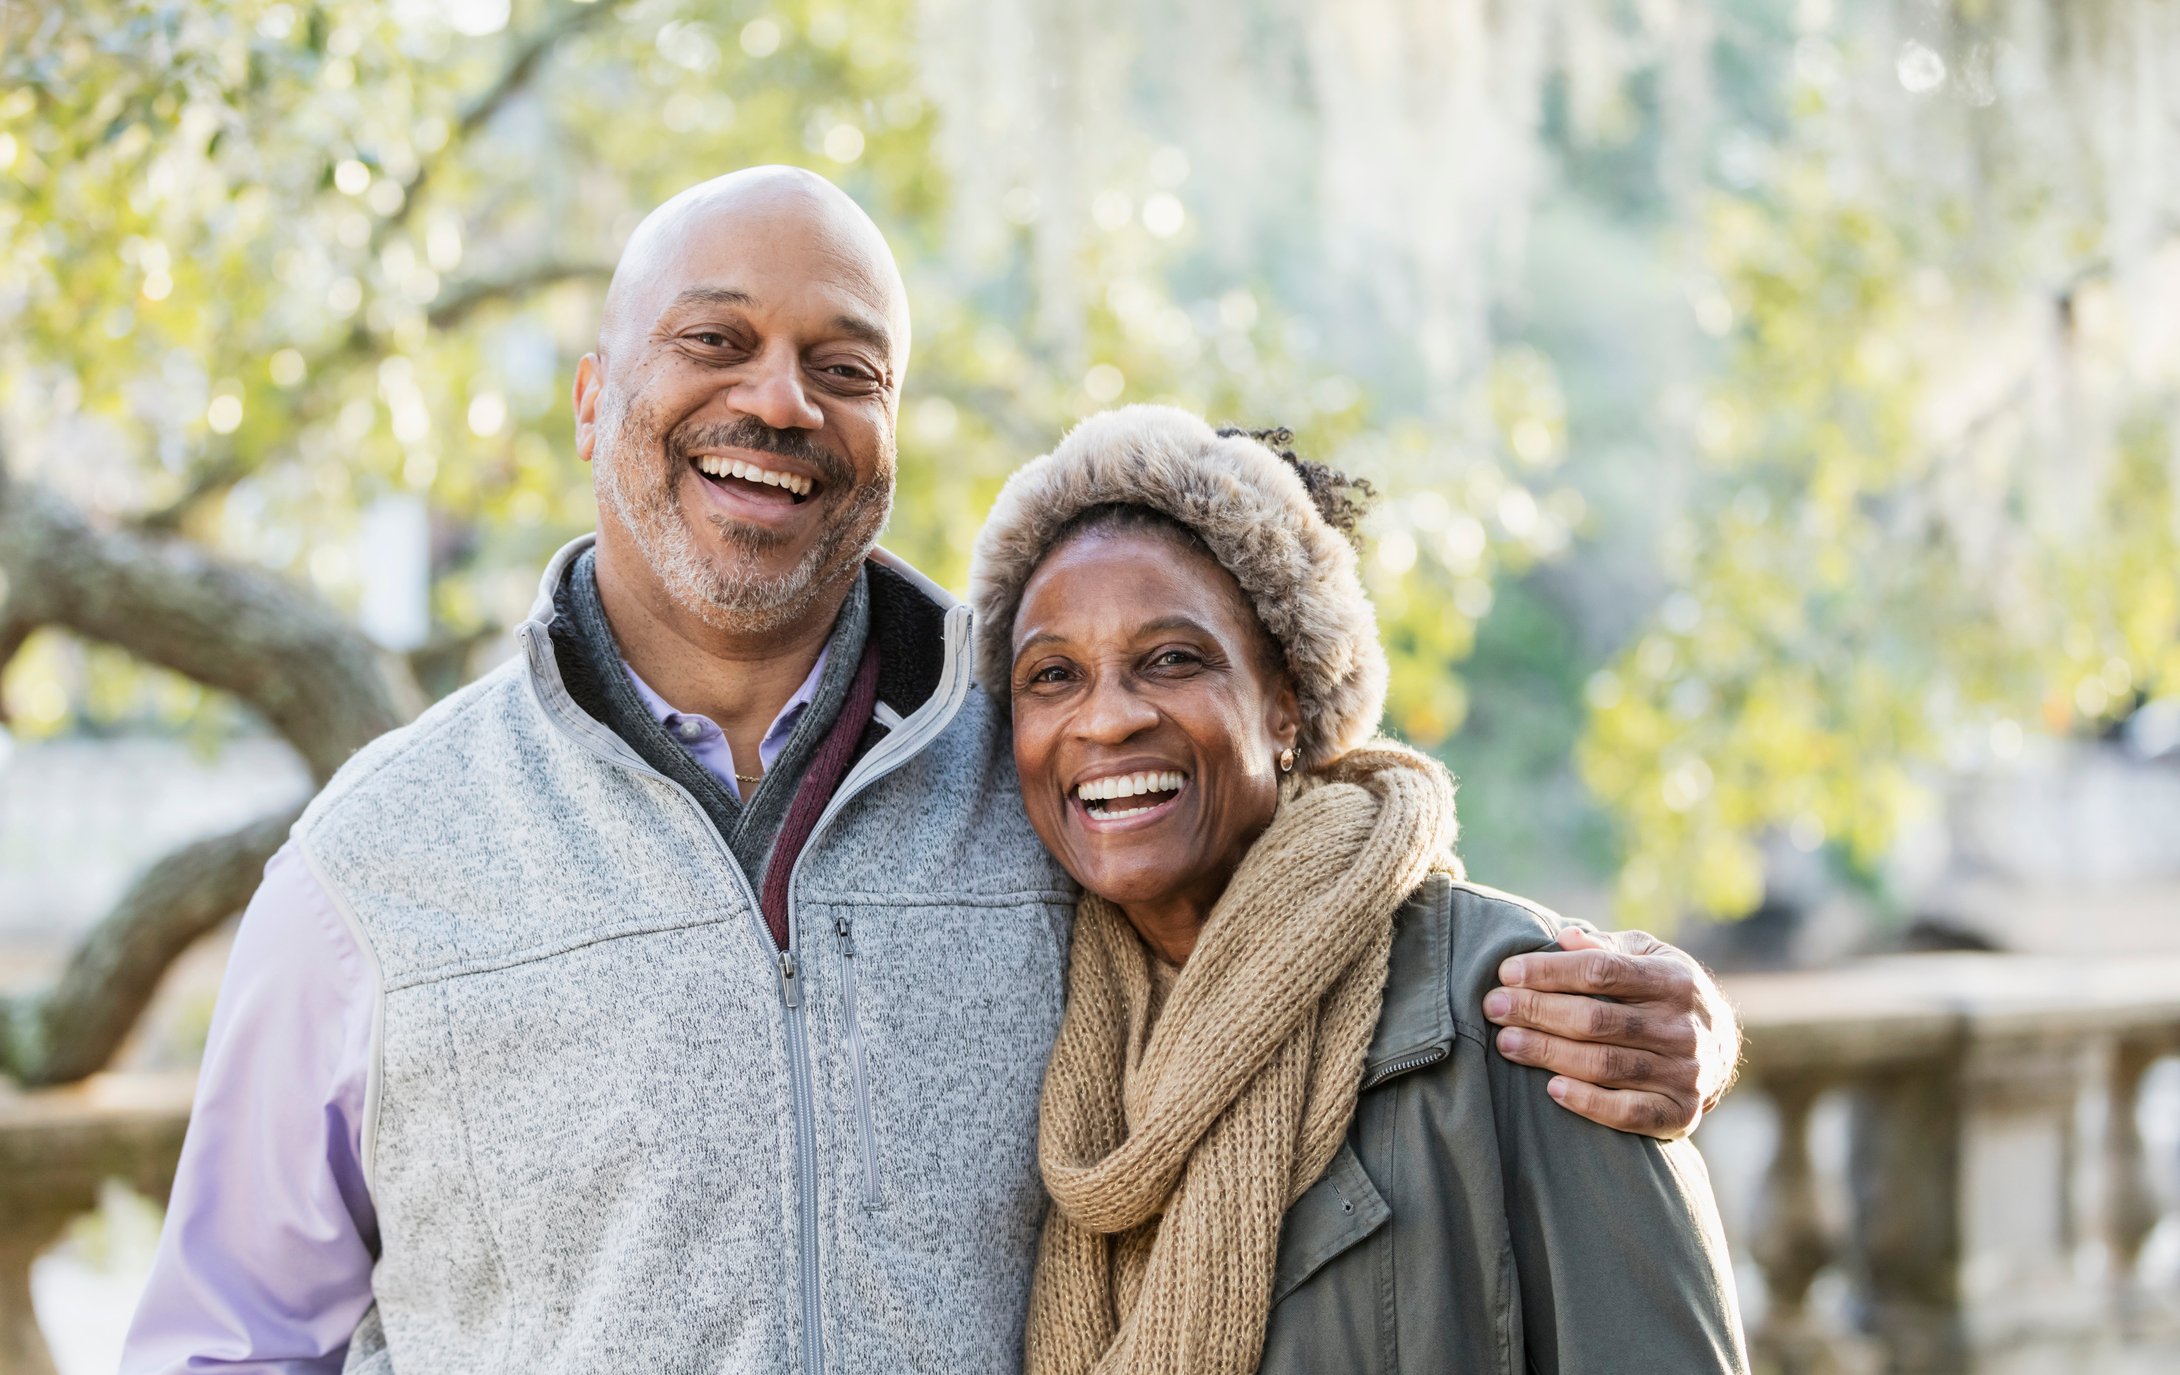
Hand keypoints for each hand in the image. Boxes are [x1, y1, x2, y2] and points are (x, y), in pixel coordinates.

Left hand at [1480, 926, 1739, 1139]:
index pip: (1602, 971)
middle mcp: (1682, 1027)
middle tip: (1493, 1008)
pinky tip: (1552, 1088)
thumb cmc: (1662, 994)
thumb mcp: (1647, 957)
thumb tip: (1566, 937)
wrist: (1720, 1050)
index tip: (1506, 973)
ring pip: (1605, 1064)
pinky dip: (1589, 1102)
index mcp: (1673, 979)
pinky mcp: (1680, 1112)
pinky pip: (1629, 1112)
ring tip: (1505, 1043)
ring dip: (1548, 1054)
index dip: (1549, 971)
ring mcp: (1684, 1073)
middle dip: (1537, 1011)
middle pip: (1596, 1019)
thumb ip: (1606, 947)